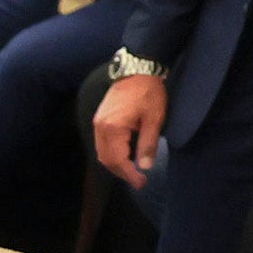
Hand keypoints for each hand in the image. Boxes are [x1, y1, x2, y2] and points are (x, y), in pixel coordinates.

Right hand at [93, 68, 169, 183]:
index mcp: (113, 129)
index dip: (129, 175)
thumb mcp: (154, 119)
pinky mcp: (100, 119)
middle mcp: (101, 128)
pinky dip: (113, 153)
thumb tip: (144, 167)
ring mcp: (98, 123)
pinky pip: (103, 143)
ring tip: (132, 169)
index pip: (117, 160)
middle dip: (121, 172)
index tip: (142, 183)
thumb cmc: (148, 92)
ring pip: (102, 152)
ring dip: (116, 163)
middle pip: (106, 159)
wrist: (137, 69)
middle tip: (138, 180)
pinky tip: (126, 154)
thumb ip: (148, 144)